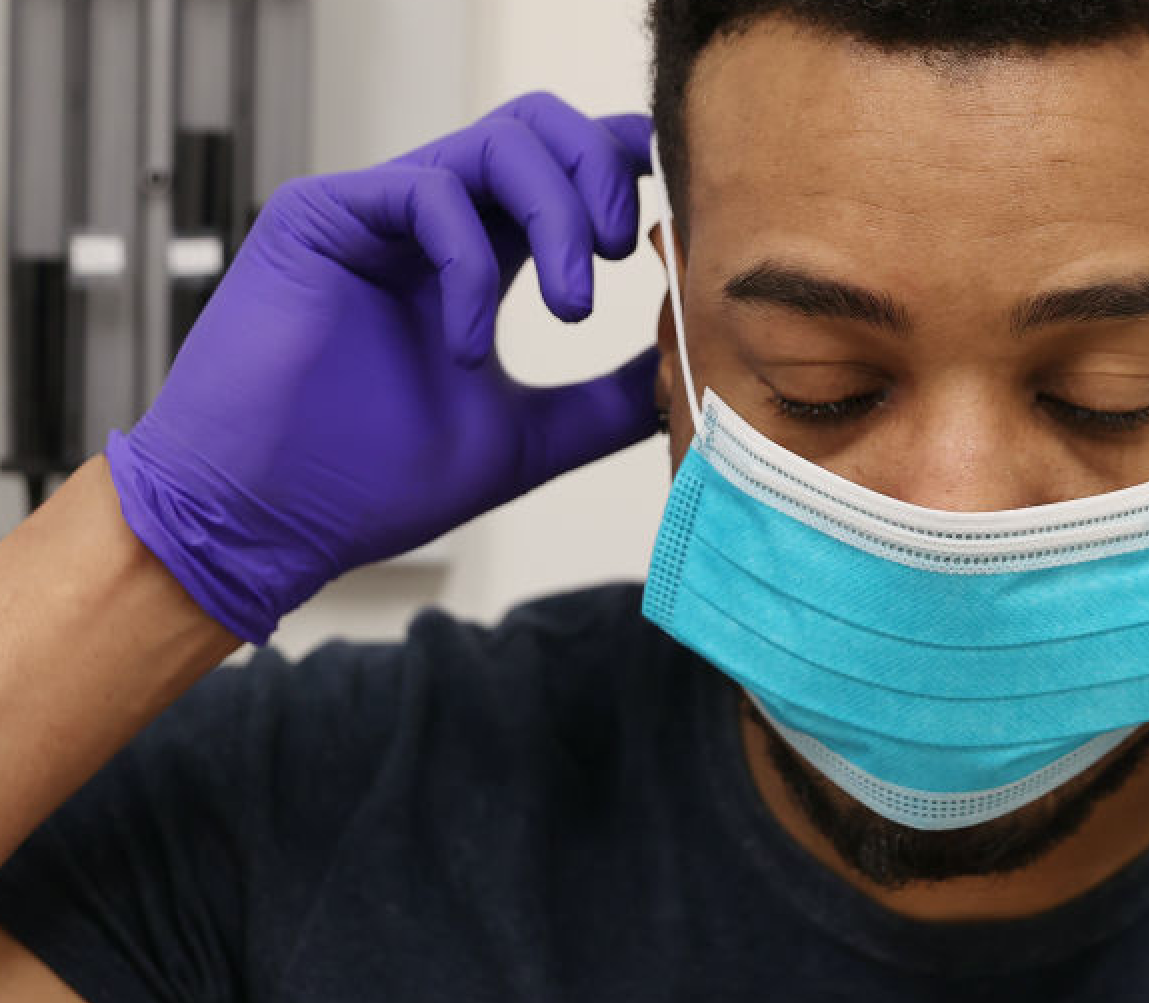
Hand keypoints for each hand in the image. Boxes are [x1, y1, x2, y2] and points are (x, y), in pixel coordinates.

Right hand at [105, 93, 661, 644]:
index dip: (625, 172)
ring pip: (498, 143)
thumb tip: (684, 376)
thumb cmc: (370, 483)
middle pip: (541, 130)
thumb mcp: (529, 440)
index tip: (675, 217)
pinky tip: (467, 346)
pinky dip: (472, 266)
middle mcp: (433, 224)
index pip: (566, 174)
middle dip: (602, 174)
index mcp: (481, 259)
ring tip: (572, 308)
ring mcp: (376, 213)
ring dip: (557, 213)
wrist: (262, 523)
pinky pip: (426, 192)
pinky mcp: (320, 217)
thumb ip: (606, 402)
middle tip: (625, 254)